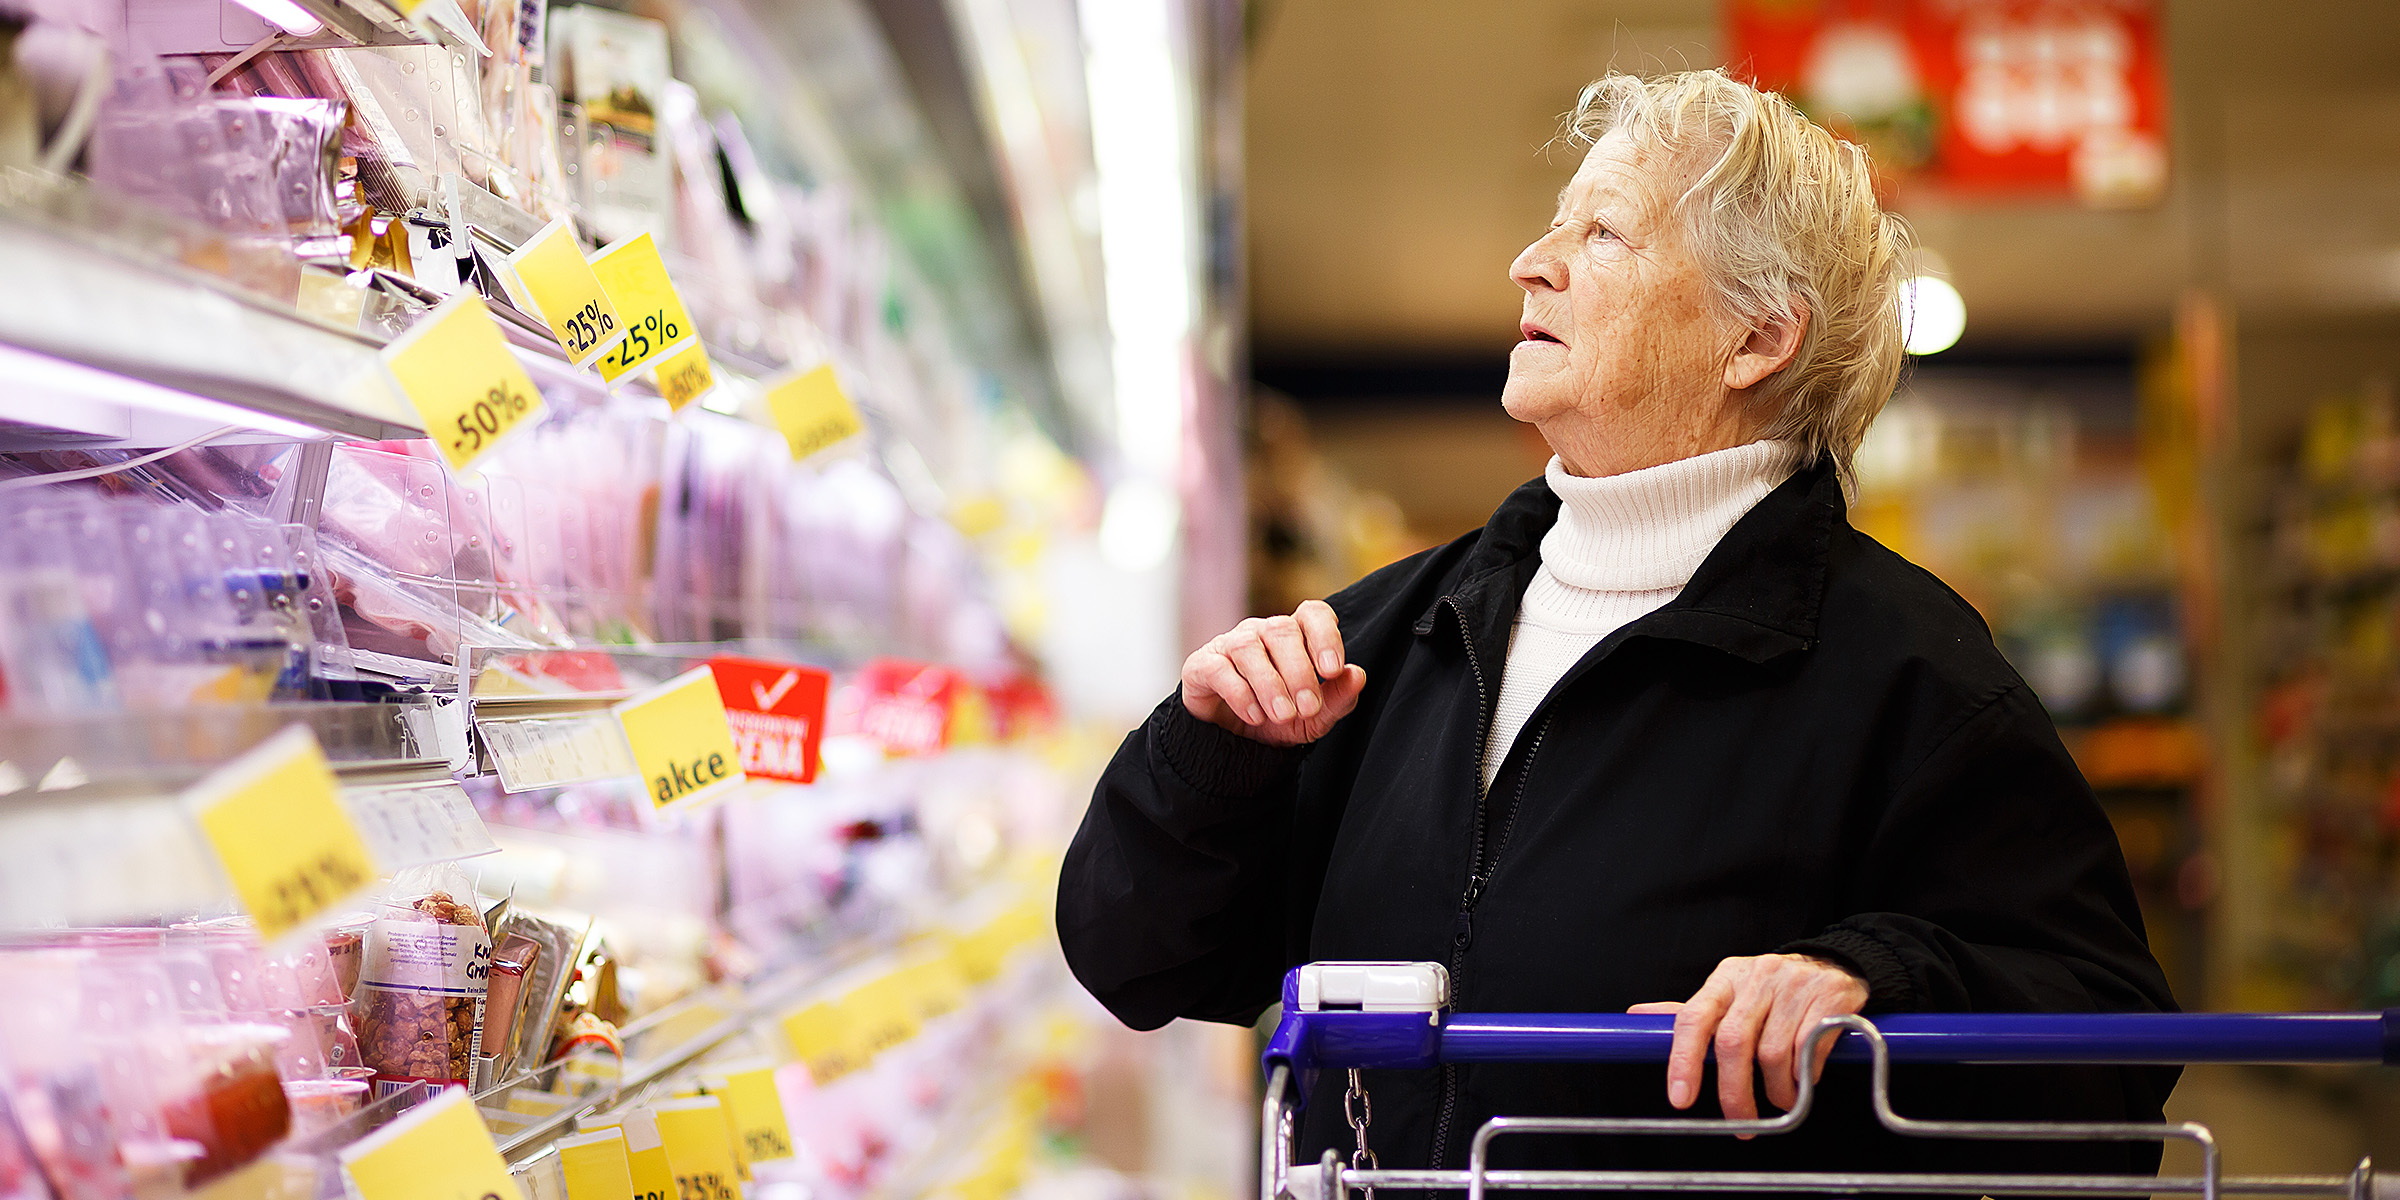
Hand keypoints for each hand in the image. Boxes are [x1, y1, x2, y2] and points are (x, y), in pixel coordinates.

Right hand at [1181, 600, 1366, 746]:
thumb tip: (1357, 675)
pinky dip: (1240, 693)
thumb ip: (1338, 698)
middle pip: (1281, 631)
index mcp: (1294, 636)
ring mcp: (1229, 645)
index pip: (1313, 613)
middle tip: (1307, 708)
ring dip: (1270, 684)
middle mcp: (1262, 633)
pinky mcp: (1202, 665)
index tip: (1331, 670)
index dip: (1325, 636)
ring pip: (1249, 648)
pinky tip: (1254, 716)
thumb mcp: (1314, 718)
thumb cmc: (1276, 719)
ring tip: (1283, 715)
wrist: (1231, 743)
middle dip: (1299, 672)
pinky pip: (1219, 669)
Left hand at [1630, 954, 1867, 1130]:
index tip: (1680, 1099)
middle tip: (1741, 1124)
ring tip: (1781, 1099)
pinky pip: (1809, 1052)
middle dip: (1734, 1092)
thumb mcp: (1729, 994)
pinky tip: (1802, 1081)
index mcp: (1724, 979)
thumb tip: (1637, 1015)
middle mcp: (1755, 978)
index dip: (1683, 1061)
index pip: (1693, 1018)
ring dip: (1776, 1090)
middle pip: (1733, 1043)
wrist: (1832, 966)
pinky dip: (1804, 1078)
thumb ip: (1689, 1013)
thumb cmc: (1770, 990)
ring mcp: (1792, 986)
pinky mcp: (1827, 998)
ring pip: (1773, 1054)